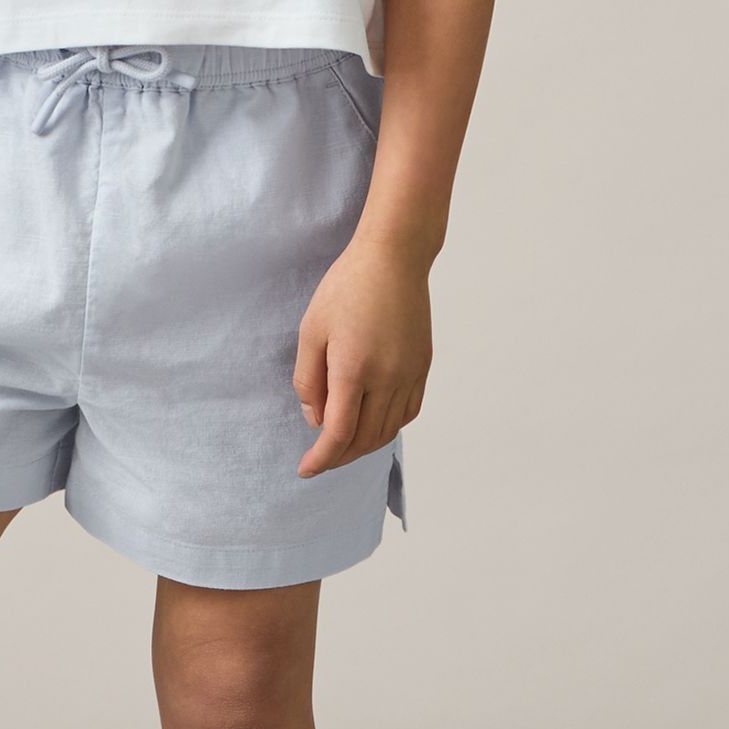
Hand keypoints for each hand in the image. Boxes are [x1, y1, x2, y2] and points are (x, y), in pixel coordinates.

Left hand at [292, 234, 430, 476]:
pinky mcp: (423, 366)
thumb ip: (308, 380)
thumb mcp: (311, 330)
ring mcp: (410, 374)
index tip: (306, 469)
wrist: (394, 258)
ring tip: (342, 444)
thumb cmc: (346, 287)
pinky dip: (389, 427)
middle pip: (365, 439)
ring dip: (364, 446)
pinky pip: (408, 412)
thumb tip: (315, 420)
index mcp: (354, 369)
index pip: (339, 434)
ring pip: (388, 430)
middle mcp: (387, 378)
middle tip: (320, 458)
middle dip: (340, 456)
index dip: (322, 459)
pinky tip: (373, 422)